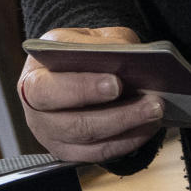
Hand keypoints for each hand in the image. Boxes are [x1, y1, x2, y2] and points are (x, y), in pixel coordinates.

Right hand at [17, 26, 164, 161]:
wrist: (76, 64)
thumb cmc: (82, 50)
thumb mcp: (91, 38)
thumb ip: (107, 45)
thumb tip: (131, 58)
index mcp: (34, 78)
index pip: (49, 90)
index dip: (82, 89)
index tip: (117, 84)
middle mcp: (37, 112)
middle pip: (73, 124)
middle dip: (118, 116)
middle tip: (152, 103)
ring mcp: (52, 136)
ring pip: (90, 143)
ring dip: (130, 129)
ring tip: (157, 113)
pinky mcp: (69, 151)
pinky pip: (100, 153)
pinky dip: (129, 141)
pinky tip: (150, 126)